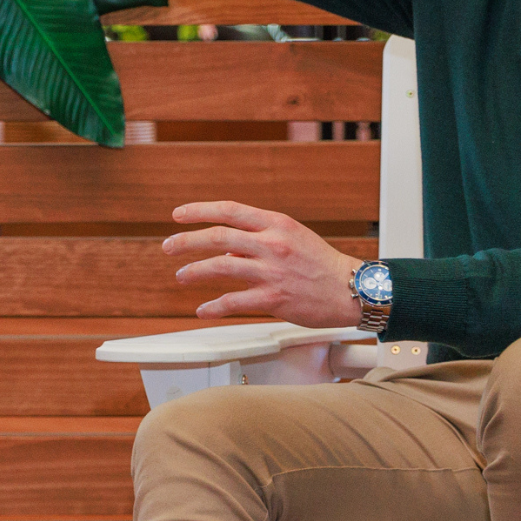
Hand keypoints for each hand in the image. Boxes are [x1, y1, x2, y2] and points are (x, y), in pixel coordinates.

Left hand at [163, 200, 362, 327]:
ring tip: (181, 275)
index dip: (200, 210)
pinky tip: (203, 310)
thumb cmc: (323, 264)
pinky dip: (214, 306)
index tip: (178, 214)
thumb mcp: (293, 238)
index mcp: (276, 224)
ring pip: (221, 266)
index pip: (230, 210)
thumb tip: (226, 249)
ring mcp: (272, 271)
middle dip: (186, 241)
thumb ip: (259, 239)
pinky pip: (234, 302)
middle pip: (218, 236)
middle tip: (168, 247)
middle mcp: (272, 244)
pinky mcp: (274, 298)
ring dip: (194, 271)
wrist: (352, 290)